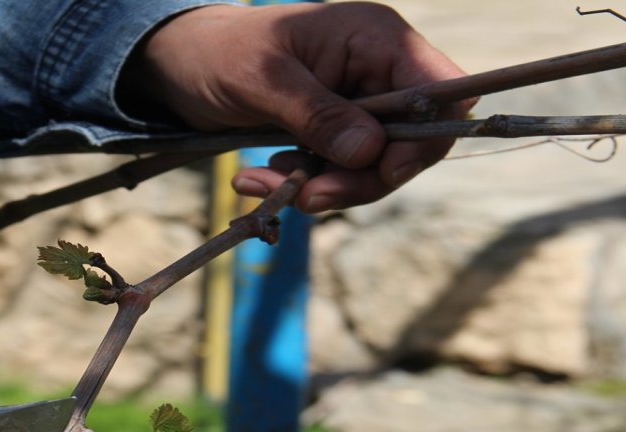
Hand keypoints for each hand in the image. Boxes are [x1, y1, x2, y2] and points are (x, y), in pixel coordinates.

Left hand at [128, 2, 471, 210]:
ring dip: (324, 189)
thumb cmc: (219, 54)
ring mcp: (358, 106)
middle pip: (412, 144)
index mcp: (377, 40)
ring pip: (374, 169)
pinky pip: (340, 175)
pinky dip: (304, 186)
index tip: (381, 171)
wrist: (180, 65)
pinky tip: (258, 178)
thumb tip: (370, 151)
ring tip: (263, 183)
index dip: (425, 138)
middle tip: (306, 197)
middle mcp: (378, 72)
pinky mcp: (334, 135)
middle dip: (360, 179)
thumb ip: (319, 114)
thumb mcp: (264, 80)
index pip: (445, 91)